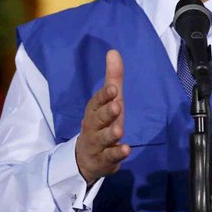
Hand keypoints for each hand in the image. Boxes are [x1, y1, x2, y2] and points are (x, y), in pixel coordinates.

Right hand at [75, 49, 130, 184]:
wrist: (86, 158)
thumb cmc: (100, 125)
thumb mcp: (108, 102)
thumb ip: (112, 79)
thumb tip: (113, 52)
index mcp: (93, 111)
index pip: (97, 101)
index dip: (104, 96)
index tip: (113, 88)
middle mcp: (93, 126)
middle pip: (98, 118)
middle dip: (107, 112)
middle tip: (117, 106)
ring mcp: (97, 144)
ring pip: (102, 138)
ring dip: (110, 134)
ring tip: (119, 130)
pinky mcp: (104, 159)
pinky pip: (110, 157)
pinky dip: (117, 153)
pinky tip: (126, 149)